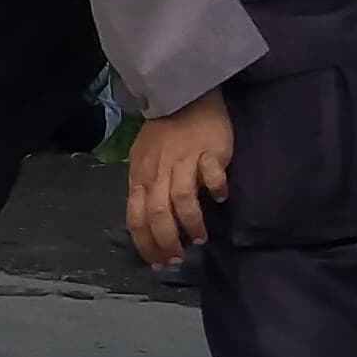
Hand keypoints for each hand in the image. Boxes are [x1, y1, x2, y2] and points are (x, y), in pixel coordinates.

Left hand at [125, 87, 234, 267]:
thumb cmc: (164, 131)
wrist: (185, 94)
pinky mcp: (209, 151)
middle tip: (178, 259)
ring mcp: (184, 161)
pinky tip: (220, 198)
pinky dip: (216, 189)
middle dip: (166, 242)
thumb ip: (145, 186)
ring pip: (181, 200)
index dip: (145, 243)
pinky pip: (211, 174)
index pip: (136, 218)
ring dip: (191, 224)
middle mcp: (158, 172)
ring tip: (200, 238)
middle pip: (157, 214)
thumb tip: (148, 220)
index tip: (156, 262)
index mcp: (140, 176)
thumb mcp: (143, 160)